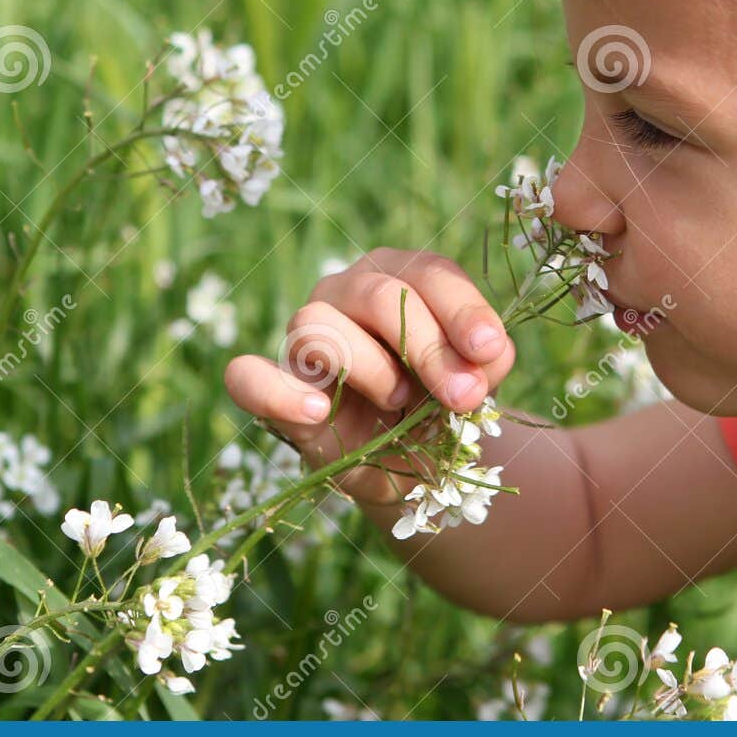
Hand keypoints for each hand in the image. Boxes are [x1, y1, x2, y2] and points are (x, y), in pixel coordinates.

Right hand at [223, 248, 515, 505]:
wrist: (408, 463)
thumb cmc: (441, 405)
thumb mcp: (476, 383)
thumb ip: (484, 364)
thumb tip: (476, 360)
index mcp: (400, 277)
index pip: (428, 272)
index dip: (461, 309)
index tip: (488, 351)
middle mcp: (347, 293)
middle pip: (379, 295)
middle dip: (427, 346)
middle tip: (462, 397)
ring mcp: (304, 337)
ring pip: (317, 324)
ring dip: (368, 366)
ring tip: (399, 400)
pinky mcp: (273, 388)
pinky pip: (247, 376)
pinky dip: (278, 391)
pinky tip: (317, 412)